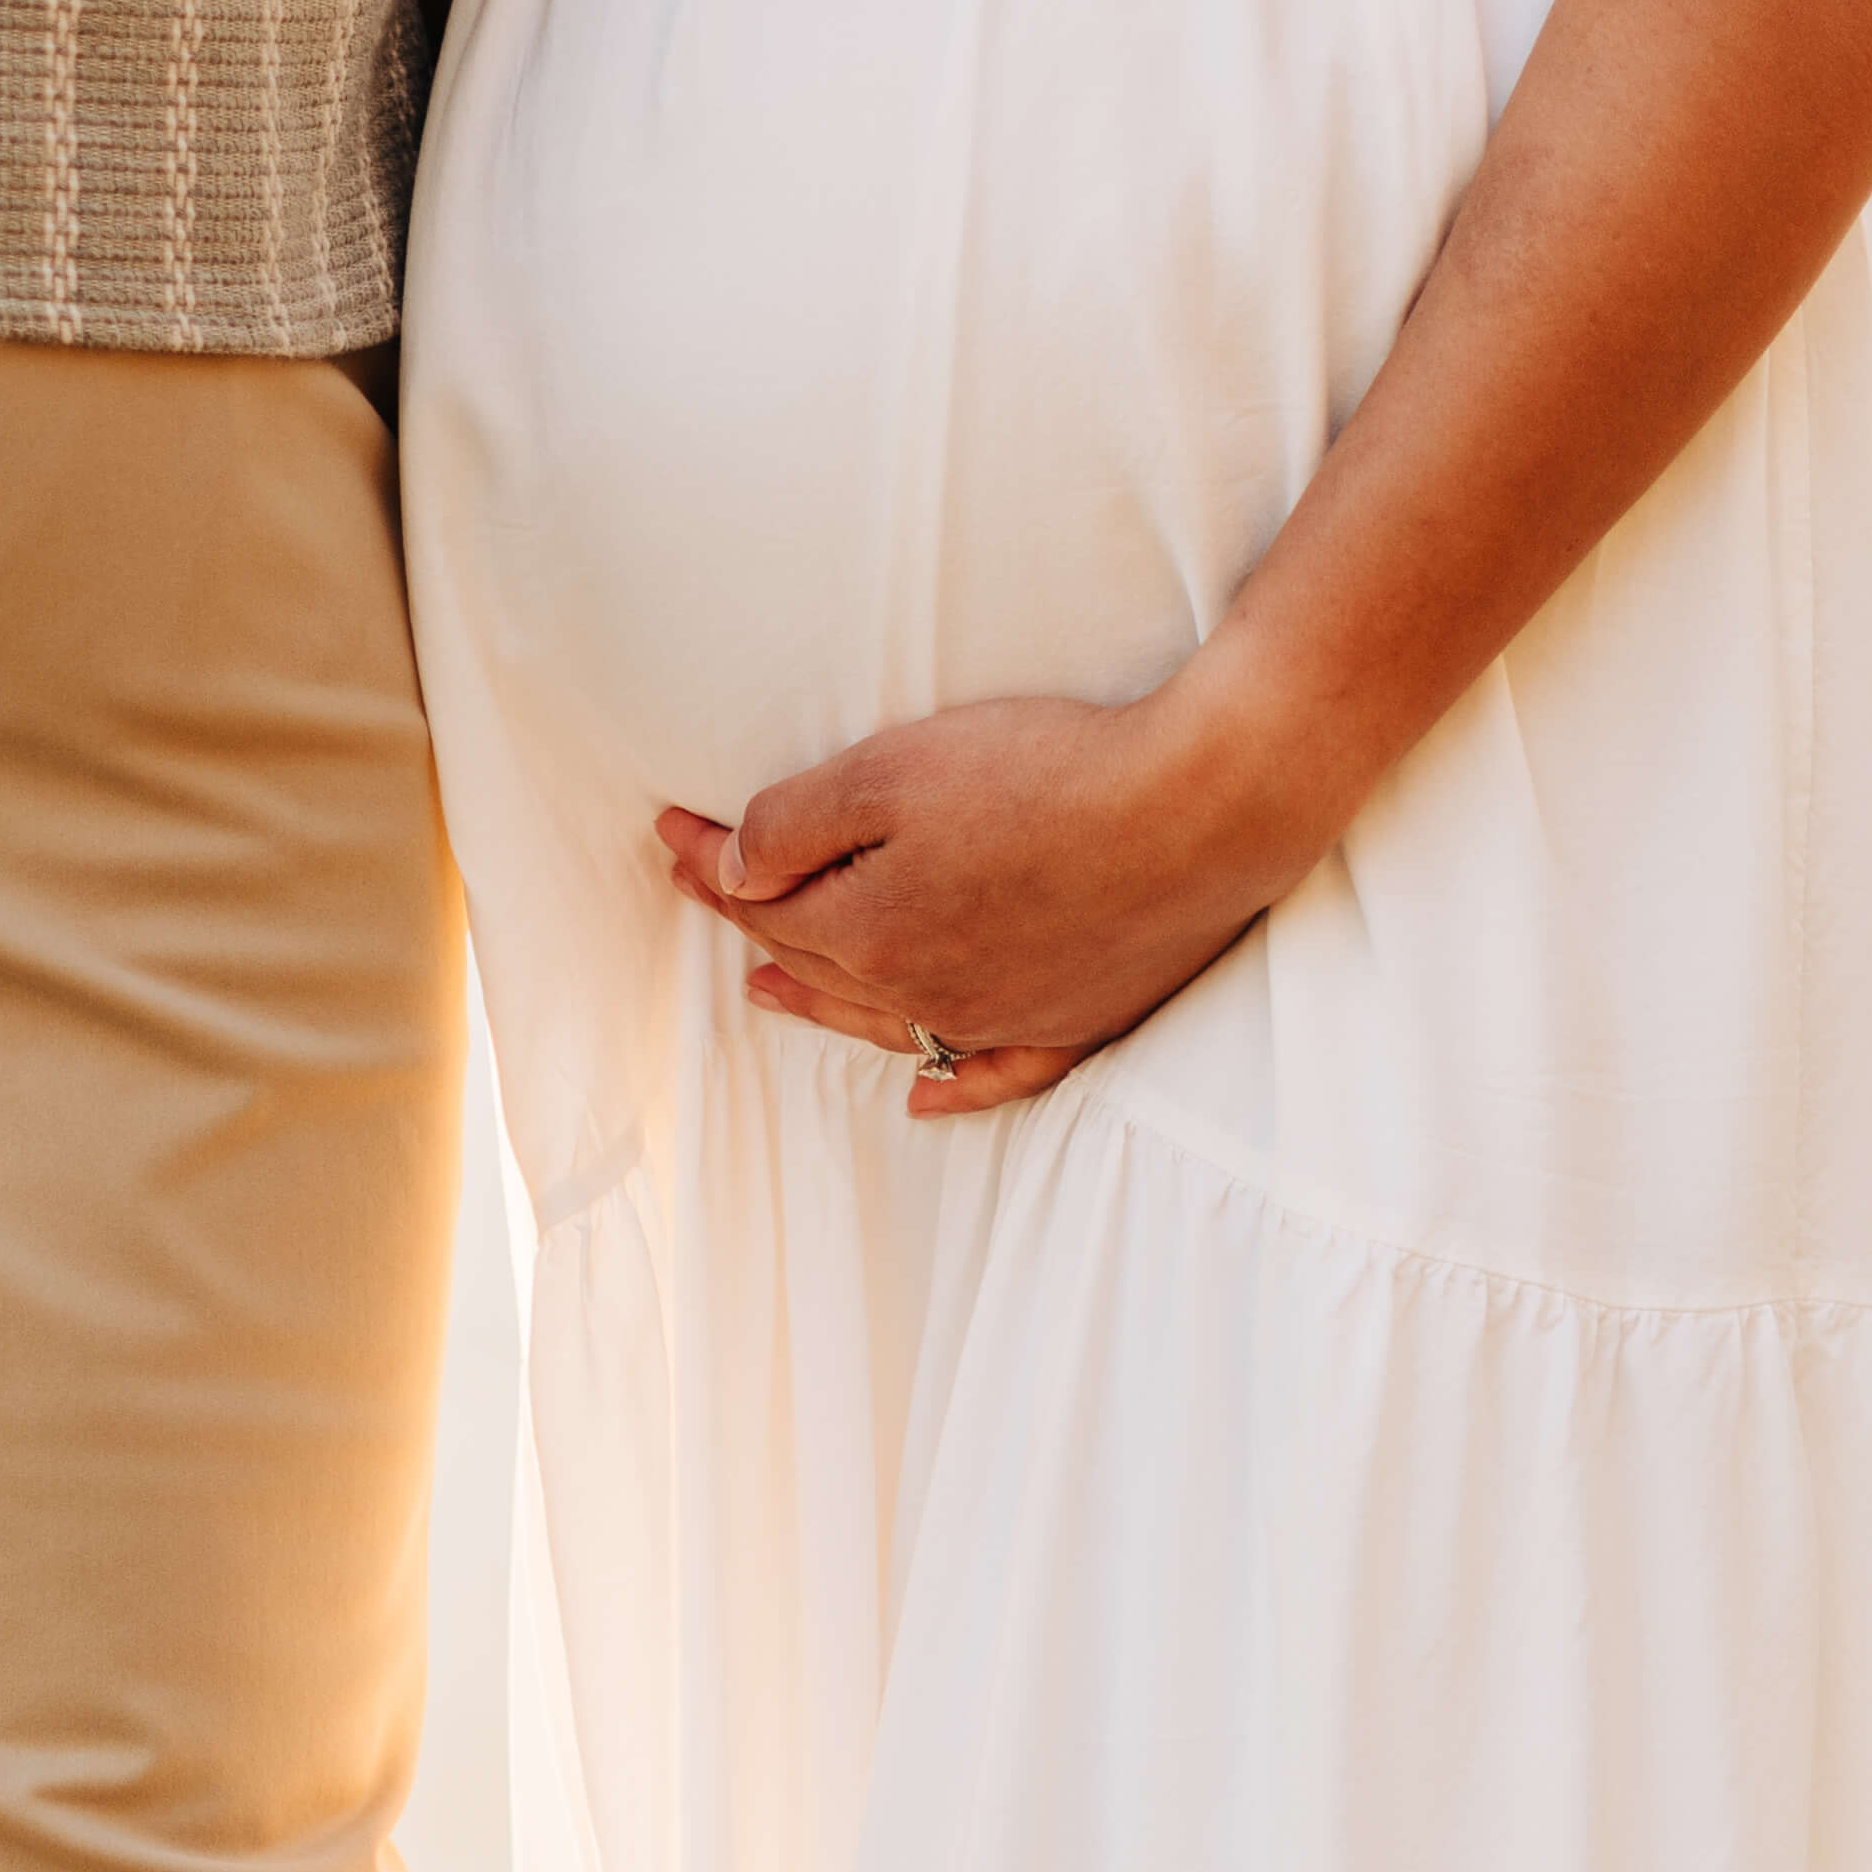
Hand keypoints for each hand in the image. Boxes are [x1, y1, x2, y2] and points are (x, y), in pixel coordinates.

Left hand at [657, 675, 1309, 1114]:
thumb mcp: (893, 771)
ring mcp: (1002, 1018)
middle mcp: (925, 994)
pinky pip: (993, 1076)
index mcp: (870, 934)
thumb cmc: (1048, 773)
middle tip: (706, 885)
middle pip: (815, 961)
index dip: (706, 862)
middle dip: (751, 918)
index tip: (665, 829)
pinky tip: (921, 1100)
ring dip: (817, 1005)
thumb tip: (729, 869)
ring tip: (764, 987)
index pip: (762, 900)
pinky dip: (949, 1089)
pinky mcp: (1076, 1022)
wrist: (1206, 804)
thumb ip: (794, 825)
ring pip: (883, 1021)